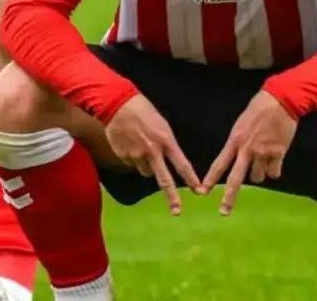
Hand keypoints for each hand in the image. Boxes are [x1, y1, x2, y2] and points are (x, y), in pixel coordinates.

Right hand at [104, 94, 200, 214]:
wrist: (117, 105)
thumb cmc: (143, 111)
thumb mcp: (162, 125)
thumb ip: (166, 144)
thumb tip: (166, 159)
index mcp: (165, 141)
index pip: (182, 164)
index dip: (191, 179)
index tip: (199, 191)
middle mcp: (152, 151)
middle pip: (164, 179)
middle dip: (172, 197)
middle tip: (177, 211)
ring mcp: (136, 155)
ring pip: (146, 171)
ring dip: (147, 166)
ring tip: (142, 148)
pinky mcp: (123, 156)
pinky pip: (132, 164)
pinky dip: (133, 159)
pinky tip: (130, 145)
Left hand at [202, 90, 296, 215]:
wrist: (280, 101)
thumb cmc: (259, 109)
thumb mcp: (241, 125)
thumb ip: (239, 143)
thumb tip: (240, 157)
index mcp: (235, 141)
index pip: (219, 164)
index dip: (210, 179)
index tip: (202, 192)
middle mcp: (247, 150)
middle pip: (236, 179)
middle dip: (229, 198)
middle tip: (223, 212)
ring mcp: (263, 153)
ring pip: (258, 177)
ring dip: (259, 173)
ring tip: (263, 159)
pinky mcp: (278, 154)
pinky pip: (274, 173)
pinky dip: (274, 169)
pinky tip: (275, 158)